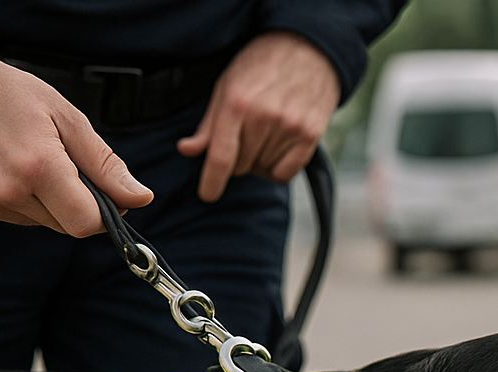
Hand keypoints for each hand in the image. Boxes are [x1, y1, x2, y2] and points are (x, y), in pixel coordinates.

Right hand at [0, 34, 152, 235]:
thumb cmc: (9, 93)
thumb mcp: (67, 117)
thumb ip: (106, 164)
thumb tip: (142, 199)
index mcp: (37, 166)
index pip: (86, 223)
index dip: (105, 214)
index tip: (107, 195)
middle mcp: (7, 191)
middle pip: (67, 225)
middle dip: (78, 204)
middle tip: (64, 164)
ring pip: (43, 223)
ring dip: (50, 202)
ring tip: (31, 159)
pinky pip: (16, 217)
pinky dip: (24, 201)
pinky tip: (9, 167)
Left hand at [177, 31, 338, 201]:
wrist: (307, 50)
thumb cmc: (260, 66)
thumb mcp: (227, 86)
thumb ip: (209, 124)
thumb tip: (188, 151)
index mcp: (237, 104)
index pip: (222, 156)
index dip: (212, 181)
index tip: (208, 195)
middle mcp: (264, 117)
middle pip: (241, 166)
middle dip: (237, 160)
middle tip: (243, 138)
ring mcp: (290, 128)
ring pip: (263, 170)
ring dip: (258, 162)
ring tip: (264, 135)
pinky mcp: (310, 136)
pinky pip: (286, 173)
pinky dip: (277, 168)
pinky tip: (277, 149)